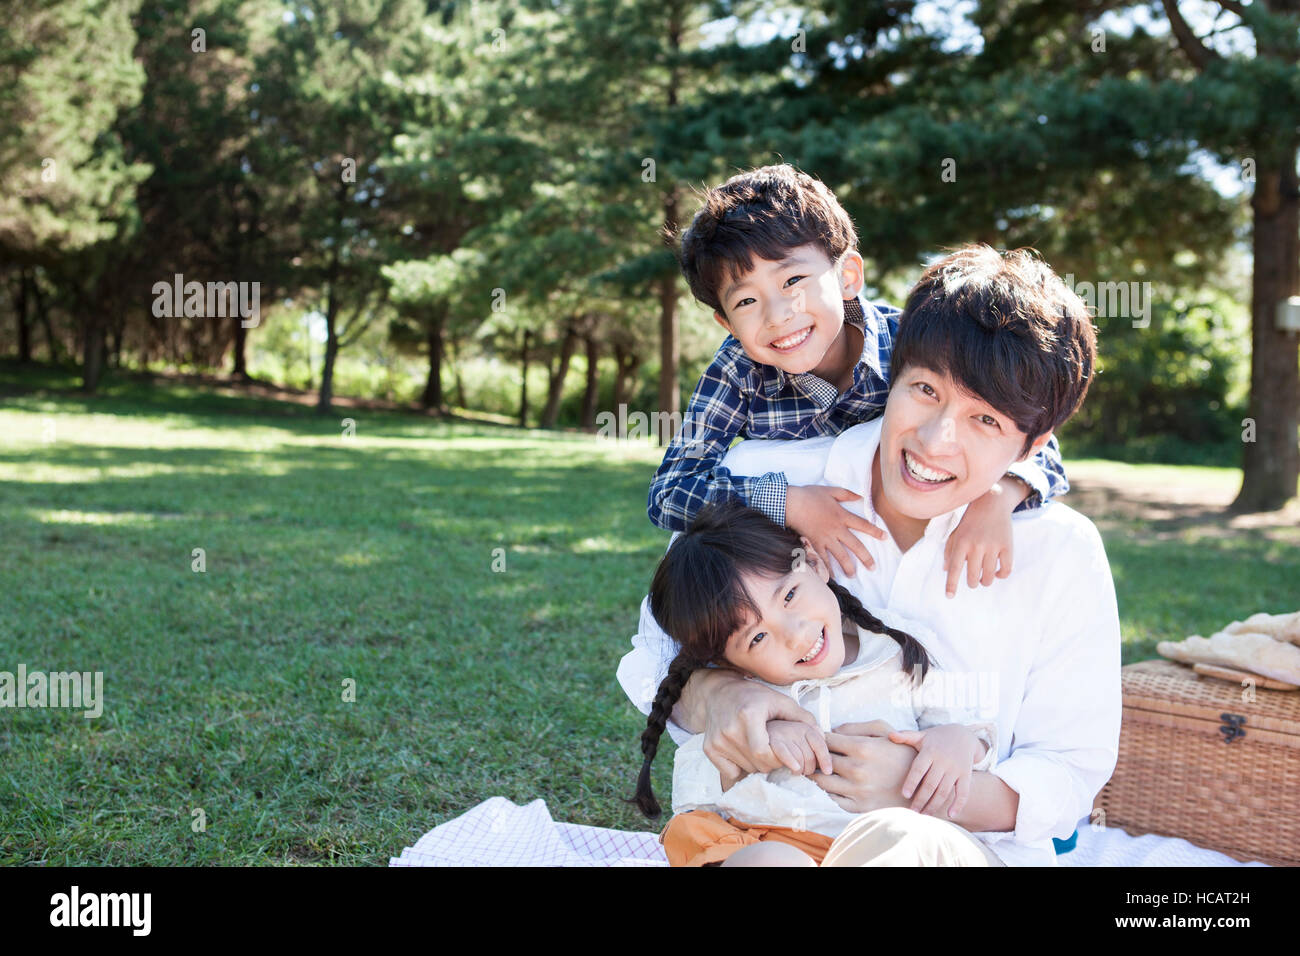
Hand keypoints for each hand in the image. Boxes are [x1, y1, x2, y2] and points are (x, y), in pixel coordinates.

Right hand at [693, 672, 823, 788]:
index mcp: (748, 716)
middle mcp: (730, 729)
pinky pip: (730, 771)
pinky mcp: (709, 748)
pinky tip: (746, 755)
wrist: (718, 693)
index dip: (779, 760)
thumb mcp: (781, 701)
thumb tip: (823, 737)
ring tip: (762, 751)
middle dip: (771, 763)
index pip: (765, 754)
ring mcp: (717, 740)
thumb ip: (803, 718)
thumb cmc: (754, 697)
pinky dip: (740, 768)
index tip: (788, 758)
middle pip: (757, 764)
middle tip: (777, 754)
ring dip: (757, 766)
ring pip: (746, 769)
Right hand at [785, 484, 885, 576]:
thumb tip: (860, 497)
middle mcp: (836, 529)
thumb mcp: (830, 490)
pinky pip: (822, 559)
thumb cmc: (810, 495)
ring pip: (840, 556)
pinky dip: (826, 568)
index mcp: (842, 516)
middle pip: (855, 546)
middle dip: (865, 557)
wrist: (792, 504)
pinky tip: (830, 577)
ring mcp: (825, 538)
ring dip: (848, 567)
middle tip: (873, 567)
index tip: (885, 538)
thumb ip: (846, 494)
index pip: (863, 525)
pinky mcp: (814, 544)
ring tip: (853, 575)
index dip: (875, 532)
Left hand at [808, 722, 913, 813]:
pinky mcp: (861, 806)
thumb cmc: (902, 752)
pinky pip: (835, 799)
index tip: (821, 740)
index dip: (821, 739)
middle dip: (817, 756)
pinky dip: (830, 792)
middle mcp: (857, 769)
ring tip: (819, 770)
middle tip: (814, 755)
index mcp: (862, 747)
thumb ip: (856, 727)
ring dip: (818, 775)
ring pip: (823, 782)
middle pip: (822, 761)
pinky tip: (834, 785)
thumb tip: (832, 731)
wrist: (922, 784)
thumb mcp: (884, 730)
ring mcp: (858, 790)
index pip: (826, 740)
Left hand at [887, 725, 986, 817]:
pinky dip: (958, 804)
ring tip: (924, 815)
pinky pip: (963, 792)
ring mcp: (956, 769)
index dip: (912, 782)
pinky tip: (950, 815)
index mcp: (930, 751)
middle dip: (921, 800)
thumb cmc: (936, 738)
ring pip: (944, 791)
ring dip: (934, 805)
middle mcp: (944, 760)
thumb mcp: (922, 735)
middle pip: (931, 784)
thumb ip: (906, 736)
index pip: (919, 769)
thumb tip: (890, 735)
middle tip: (912, 812)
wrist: (963, 735)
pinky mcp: (966, 775)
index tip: (905, 795)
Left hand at [942, 478, 1023, 597]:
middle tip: (973, 580)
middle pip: (972, 576)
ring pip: (989, 577)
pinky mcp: (1007, 546)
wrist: (991, 503)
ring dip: (985, 581)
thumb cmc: (970, 522)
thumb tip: (945, 571)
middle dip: (972, 582)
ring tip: (984, 578)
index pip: (954, 568)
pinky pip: (1006, 570)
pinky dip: (1001, 576)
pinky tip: (998, 573)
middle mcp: (976, 545)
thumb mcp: (956, 533)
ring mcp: (992, 546)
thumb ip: (949, 551)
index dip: (951, 584)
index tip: (949, 596)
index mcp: (961, 542)